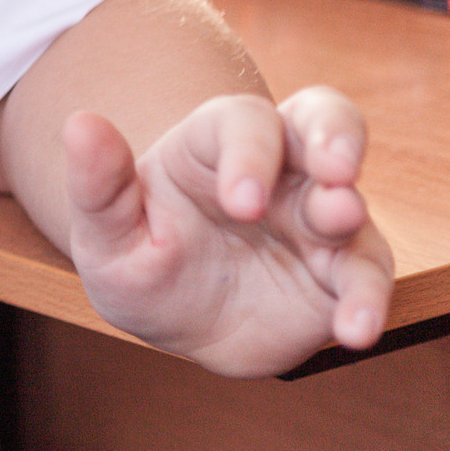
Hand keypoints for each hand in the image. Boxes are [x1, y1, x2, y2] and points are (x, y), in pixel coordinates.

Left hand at [65, 88, 392, 376]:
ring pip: (351, 197)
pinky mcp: (342, 271)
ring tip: (342, 228)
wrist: (173, 322)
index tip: (240, 203)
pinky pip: (366, 276)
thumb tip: (81, 123)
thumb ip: (98, 182)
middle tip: (336, 168)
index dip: (249, 154)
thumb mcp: (104, 230)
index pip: (243, 123)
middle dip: (336, 136)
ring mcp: (314, 218)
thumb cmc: (135, 258)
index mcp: (213, 143)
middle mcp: (276, 168)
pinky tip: (354, 329)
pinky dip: (368, 300)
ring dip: (352, 215)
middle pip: (322, 122)